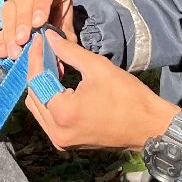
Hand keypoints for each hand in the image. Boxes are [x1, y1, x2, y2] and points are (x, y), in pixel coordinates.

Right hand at [0, 0, 75, 58]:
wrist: (56, 20)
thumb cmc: (64, 22)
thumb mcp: (68, 29)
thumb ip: (65, 40)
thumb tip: (55, 52)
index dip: (40, 5)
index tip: (38, 24)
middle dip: (22, 19)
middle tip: (22, 40)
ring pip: (9, 7)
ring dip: (10, 30)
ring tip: (13, 50)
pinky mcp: (9, 9)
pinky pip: (2, 21)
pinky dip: (3, 37)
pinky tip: (4, 51)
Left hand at [24, 33, 178, 150]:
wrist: (148, 127)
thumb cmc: (127, 96)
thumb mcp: (98, 67)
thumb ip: (69, 52)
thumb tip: (50, 38)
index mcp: (63, 113)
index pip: (36, 81)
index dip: (35, 57)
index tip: (39, 40)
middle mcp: (56, 131)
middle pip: (33, 96)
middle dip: (37, 72)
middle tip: (47, 51)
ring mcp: (60, 141)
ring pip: (38, 108)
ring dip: (42, 87)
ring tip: (55, 65)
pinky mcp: (66, 143)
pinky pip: (48, 119)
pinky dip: (50, 100)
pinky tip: (61, 84)